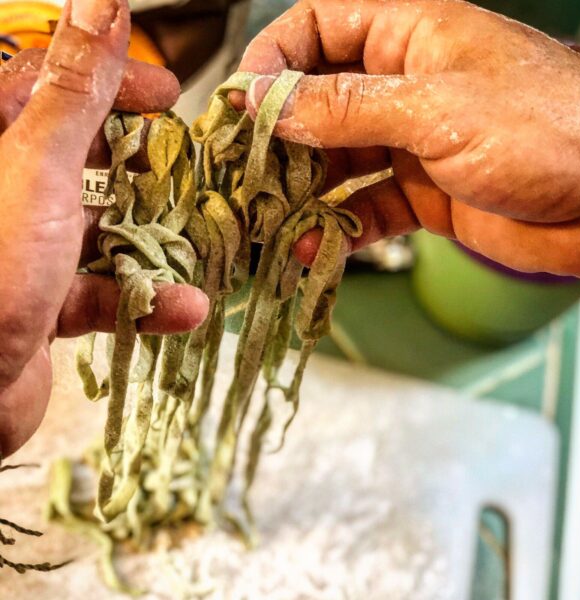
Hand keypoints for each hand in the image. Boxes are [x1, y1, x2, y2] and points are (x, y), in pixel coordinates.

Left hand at [0, 0, 208, 456]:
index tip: (167, 94)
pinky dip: (143, 300)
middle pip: (83, 158)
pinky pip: (101, 292)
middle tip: (187, 171)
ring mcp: (25, 251)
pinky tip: (183, 308)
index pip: (51, 84)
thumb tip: (103, 3)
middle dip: (141, 167)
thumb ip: (74, 87)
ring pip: (100, 230)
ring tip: (198, 245)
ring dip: (152, 243)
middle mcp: (6, 191)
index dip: (114, 80)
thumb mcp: (38, 163)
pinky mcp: (43, 303)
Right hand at [237, 0, 579, 278]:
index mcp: (407, 37)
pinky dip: (337, 229)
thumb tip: (270, 101)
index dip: (273, 63)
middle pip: (317, 105)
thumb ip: (346, 106)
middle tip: (246, 178)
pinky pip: (364, 210)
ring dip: (303, 194)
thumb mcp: (435, 107)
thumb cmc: (545, 129)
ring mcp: (409, 145)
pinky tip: (313, 248)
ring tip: (271, 222)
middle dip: (280, 141)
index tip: (240, 106)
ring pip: (336, 164)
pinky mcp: (421, 197)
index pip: (316, 30)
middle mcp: (402, 87)